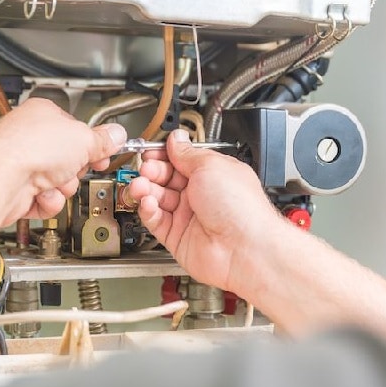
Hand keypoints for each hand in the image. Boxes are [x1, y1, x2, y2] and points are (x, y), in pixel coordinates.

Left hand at [0, 98, 126, 224]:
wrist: (1, 179)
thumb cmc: (29, 149)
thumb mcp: (83, 139)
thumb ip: (103, 140)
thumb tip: (117, 135)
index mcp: (44, 114)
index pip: (77, 129)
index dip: (93, 143)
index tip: (104, 152)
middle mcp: (31, 138)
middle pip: (70, 159)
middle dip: (76, 169)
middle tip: (75, 168)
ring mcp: (23, 165)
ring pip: (60, 183)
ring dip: (64, 187)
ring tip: (55, 182)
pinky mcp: (18, 191)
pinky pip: (47, 200)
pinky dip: (49, 201)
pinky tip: (42, 194)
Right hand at [129, 129, 281, 291]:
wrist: (244, 247)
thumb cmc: (240, 208)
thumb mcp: (210, 166)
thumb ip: (187, 154)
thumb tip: (176, 139)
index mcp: (212, 175)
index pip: (180, 161)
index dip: (164, 155)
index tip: (151, 152)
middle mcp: (200, 195)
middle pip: (166, 179)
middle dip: (152, 172)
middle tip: (146, 169)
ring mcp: (189, 217)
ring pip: (158, 199)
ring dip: (146, 190)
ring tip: (141, 186)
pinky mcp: (178, 237)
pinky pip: (156, 221)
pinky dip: (148, 210)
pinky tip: (148, 203)